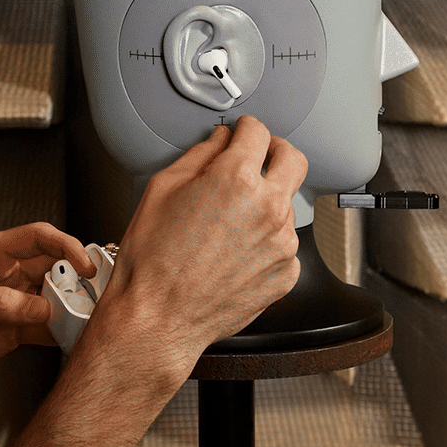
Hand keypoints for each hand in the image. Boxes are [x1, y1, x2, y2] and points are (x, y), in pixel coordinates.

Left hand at [0, 223, 93, 397]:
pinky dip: (61, 334)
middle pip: (53, 268)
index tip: (84, 264)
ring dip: (73, 308)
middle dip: (78, 278)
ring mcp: (7, 306)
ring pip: (53, 299)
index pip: (38, 238)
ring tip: (91, 319)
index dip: (66, 246)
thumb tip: (37, 306)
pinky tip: (73, 339)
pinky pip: (43, 330)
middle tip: (97, 295)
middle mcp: (2, 277)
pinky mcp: (8, 334)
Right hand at [90, 116, 304, 372]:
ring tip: (234, 220)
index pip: (259, 133)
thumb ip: (199, 156)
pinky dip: (267, 241)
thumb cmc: (152, 262)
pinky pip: (285, 243)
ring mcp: (282, 243)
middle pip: (293, 160)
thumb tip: (219, 143)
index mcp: (236, 180)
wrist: (159, 317)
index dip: (247, 129)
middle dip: (276, 151)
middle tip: (259, 156)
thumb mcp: (162, 189)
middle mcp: (268, 208)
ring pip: (287, 205)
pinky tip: (237, 251)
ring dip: (268, 202)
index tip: (243, 133)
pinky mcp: (287, 273)